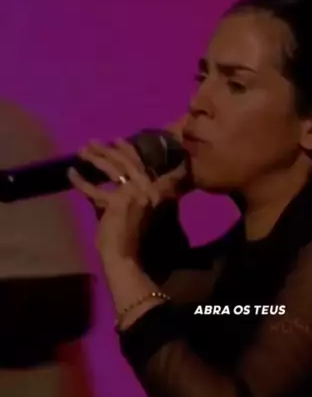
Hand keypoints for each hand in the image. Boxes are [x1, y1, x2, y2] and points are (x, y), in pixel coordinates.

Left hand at [69, 136, 187, 264]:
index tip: (118, 139)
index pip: (143, 164)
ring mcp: (132, 194)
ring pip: (111, 168)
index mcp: (155, 191)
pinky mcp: (115, 202)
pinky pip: (93, 188)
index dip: (131, 150)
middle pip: (126, 162)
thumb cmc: (134, 240)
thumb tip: (116, 181)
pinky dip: (80, 181)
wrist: (127, 257)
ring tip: (82, 150)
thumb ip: (131, 195)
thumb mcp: (138, 212)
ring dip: (95, 157)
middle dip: (109, 149)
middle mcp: (146, 189)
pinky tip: (71, 173)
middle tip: (95, 141)